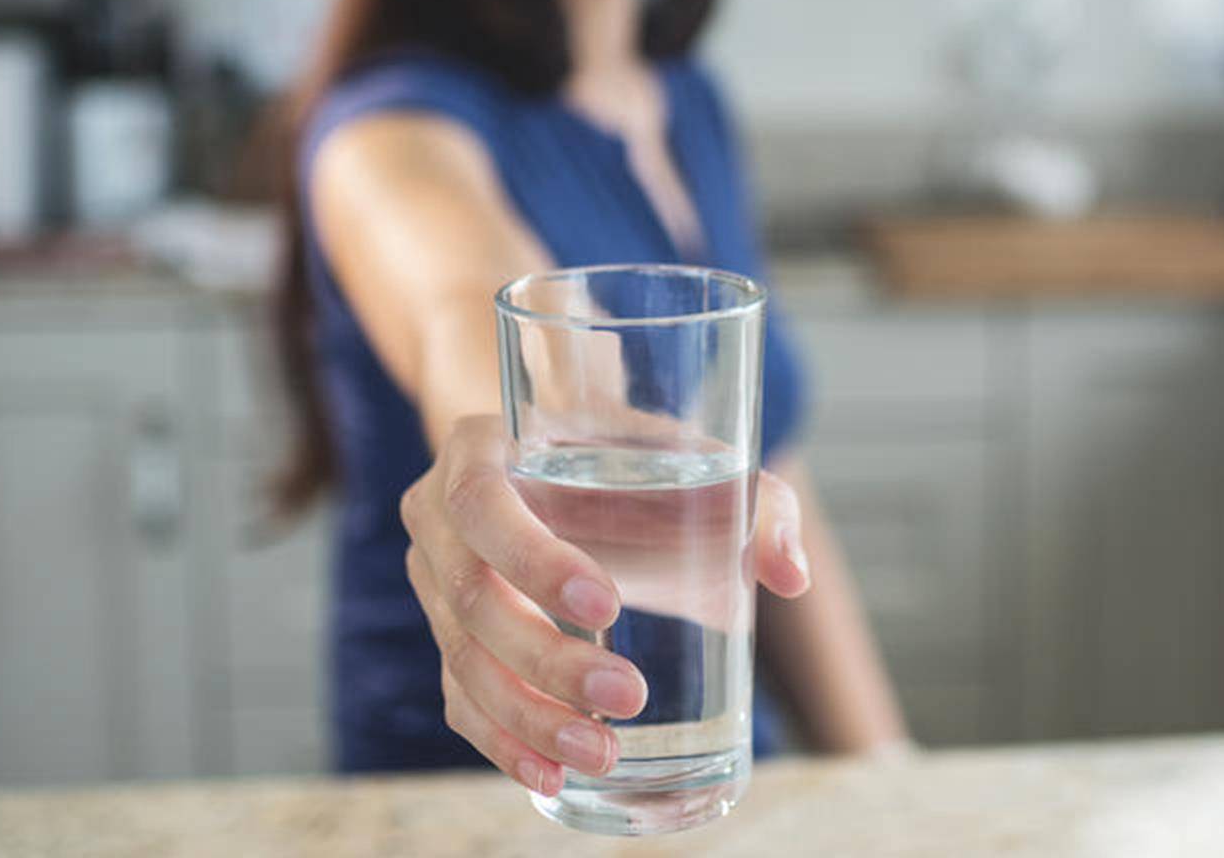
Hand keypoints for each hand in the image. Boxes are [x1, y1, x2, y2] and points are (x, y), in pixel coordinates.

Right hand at [400, 413, 811, 795]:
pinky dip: (502, 742)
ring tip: (600, 753)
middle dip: (546, 661)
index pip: (481, 504)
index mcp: (481, 448)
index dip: (533, 561)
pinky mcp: (450, 639)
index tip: (608, 606)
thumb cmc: (638, 461)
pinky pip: (460, 700)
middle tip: (626, 696)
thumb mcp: (698, 460)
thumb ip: (758, 504)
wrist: (580, 470)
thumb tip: (789, 575)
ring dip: (528, 717)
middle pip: (471, 598)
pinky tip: (550, 775)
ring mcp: (434, 583)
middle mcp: (438, 515)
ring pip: (463, 661)